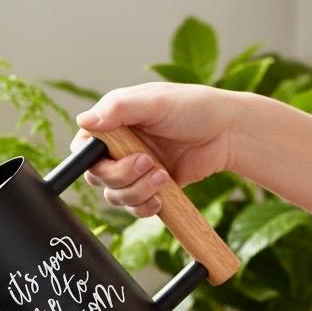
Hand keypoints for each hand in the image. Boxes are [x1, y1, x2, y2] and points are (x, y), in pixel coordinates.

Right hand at [74, 83, 243, 217]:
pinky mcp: (149, 188)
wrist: (229, 134)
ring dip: (137, 191)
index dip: (90, 158)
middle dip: (121, 175)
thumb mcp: (155, 101)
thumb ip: (118, 109)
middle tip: (148, 162)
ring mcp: (134, 170)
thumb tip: (83, 120)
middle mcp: (120, 147)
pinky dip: (145, 206)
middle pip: (97, 176)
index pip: (83, 147)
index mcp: (115, 121)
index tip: (109, 158)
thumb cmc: (195, 108)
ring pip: (115, 195)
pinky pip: (134, 208)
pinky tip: (162, 196)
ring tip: (162, 176)